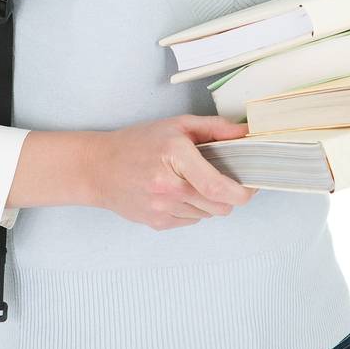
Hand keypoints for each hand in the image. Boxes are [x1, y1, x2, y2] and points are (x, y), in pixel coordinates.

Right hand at [87, 113, 255, 229]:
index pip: (218, 186)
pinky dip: (193, 209)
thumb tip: (246, 133)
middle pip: (220, 206)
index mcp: (175, 156)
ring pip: (207, 215)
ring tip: (193, 183)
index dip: (242, 191)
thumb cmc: (137, 143)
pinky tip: (178, 193)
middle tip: (225, 180)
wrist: (98, 168)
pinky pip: (191, 221)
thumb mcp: (176, 125)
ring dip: (209, 201)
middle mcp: (168, 186)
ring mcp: (161, 209)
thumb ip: (214, 128)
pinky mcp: (157, 223)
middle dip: (230, 196)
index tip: (252, 185)